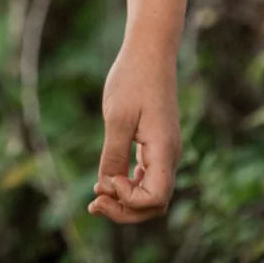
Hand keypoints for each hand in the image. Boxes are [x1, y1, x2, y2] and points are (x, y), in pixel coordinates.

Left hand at [88, 42, 181, 223]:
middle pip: (154, 204)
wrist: (149, 51)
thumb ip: (113, 155)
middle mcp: (169, 156)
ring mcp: (165, 151)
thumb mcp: (117, 117)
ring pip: (151, 194)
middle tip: (93, 205)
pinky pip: (147, 177)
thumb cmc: (133, 79)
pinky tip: (108, 180)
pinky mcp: (157, 144)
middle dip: (125, 211)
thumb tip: (106, 187)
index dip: (129, 201)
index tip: (106, 179)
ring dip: (126, 201)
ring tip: (96, 198)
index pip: (155, 199)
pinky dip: (129, 185)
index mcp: (164, 151)